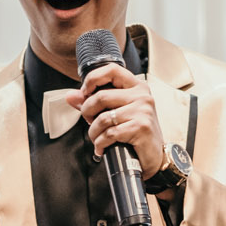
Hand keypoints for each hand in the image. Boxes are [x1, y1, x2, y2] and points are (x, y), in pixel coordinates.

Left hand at [75, 62, 167, 179]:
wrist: (154, 156)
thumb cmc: (136, 133)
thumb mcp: (116, 113)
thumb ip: (93, 103)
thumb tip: (71, 96)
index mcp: (136, 87)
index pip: (112, 69)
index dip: (93, 79)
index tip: (84, 93)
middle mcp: (142, 96)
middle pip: (101, 96)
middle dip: (87, 112)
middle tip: (90, 122)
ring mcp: (143, 111)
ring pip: (103, 118)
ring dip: (93, 132)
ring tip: (97, 138)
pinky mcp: (141, 127)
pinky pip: (109, 133)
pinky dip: (100, 143)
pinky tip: (102, 147)